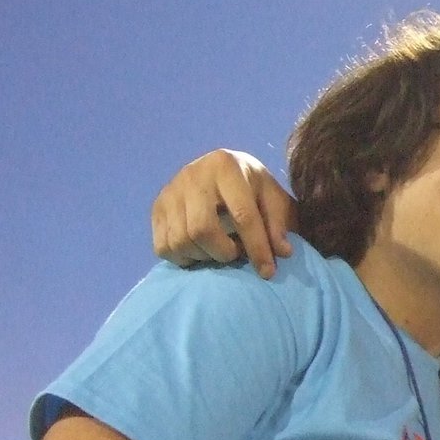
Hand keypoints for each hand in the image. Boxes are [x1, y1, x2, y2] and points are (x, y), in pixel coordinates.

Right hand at [151, 149, 296, 278]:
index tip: (268, 273)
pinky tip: (202, 251)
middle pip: (201, 230)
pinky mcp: (156, 207)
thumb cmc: (254, 190)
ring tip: (220, 250)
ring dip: (204, 257)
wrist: (223, 173)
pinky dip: (184, 258)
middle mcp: (192, 174)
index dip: (257, 248)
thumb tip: (282, 252)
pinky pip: (163, 247)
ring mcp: (170, 191)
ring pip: (180, 241)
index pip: (242, 215)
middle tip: (236, 254)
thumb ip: (279, 224)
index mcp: (226, 166)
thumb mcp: (274, 199)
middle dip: (223, 252)